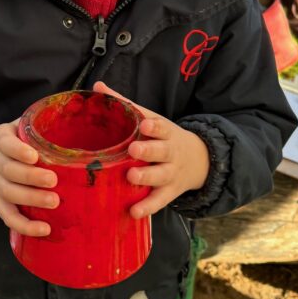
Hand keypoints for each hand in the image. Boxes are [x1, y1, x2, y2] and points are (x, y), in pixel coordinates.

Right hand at [0, 122, 58, 236]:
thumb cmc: (8, 144)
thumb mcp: (15, 128)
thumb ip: (35, 125)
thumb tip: (71, 118)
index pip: (5, 143)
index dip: (18, 150)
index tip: (34, 156)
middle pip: (8, 171)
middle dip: (31, 177)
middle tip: (53, 180)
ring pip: (8, 194)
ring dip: (31, 199)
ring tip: (54, 202)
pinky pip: (8, 217)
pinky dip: (25, 226)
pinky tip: (44, 229)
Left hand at [92, 81, 209, 216]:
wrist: (200, 160)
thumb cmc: (163, 137)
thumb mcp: (152, 119)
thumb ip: (125, 104)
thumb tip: (98, 86)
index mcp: (165, 133)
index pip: (161, 127)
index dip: (154, 127)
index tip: (145, 125)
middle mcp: (170, 153)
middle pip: (161, 152)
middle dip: (148, 151)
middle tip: (134, 150)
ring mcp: (171, 174)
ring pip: (160, 177)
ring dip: (146, 178)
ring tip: (131, 177)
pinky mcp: (170, 192)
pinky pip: (159, 201)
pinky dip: (148, 207)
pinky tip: (134, 212)